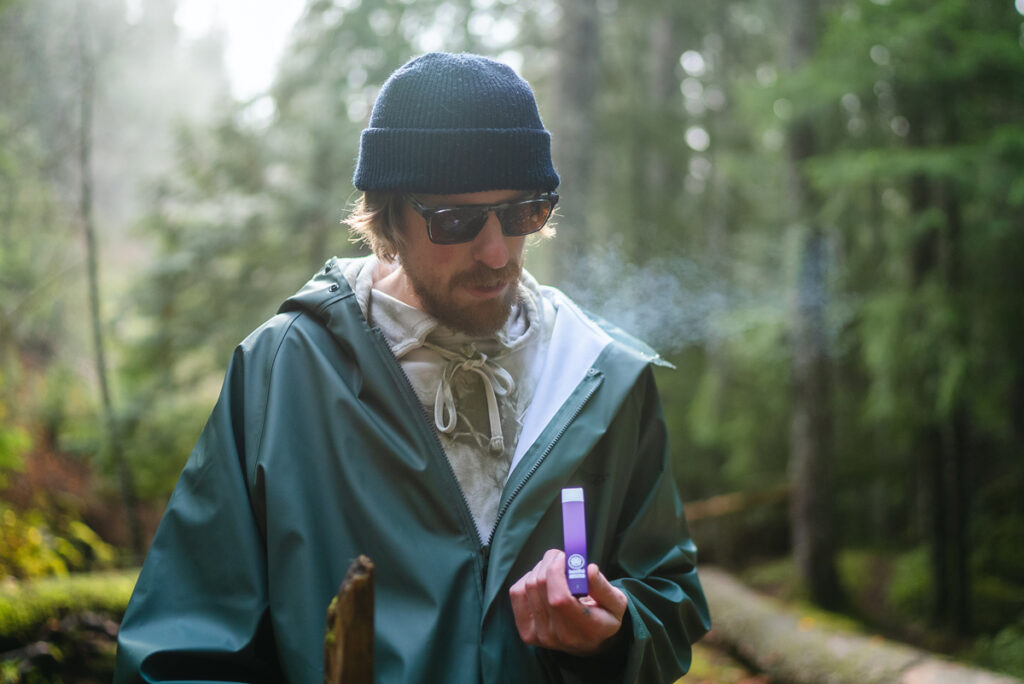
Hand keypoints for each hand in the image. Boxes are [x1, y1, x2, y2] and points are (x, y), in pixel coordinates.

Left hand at [508, 549, 627, 655]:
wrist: (590, 642)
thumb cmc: (604, 617)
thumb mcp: (616, 603)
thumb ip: (603, 586)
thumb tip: (587, 569)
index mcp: (585, 630)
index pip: (559, 599)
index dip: (557, 572)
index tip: (566, 557)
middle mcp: (558, 636)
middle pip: (540, 588)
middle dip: (549, 563)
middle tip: (562, 556)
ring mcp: (539, 636)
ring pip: (528, 586)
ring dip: (541, 569)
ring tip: (556, 570)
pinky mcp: (526, 631)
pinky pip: (517, 593)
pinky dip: (528, 579)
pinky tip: (544, 582)